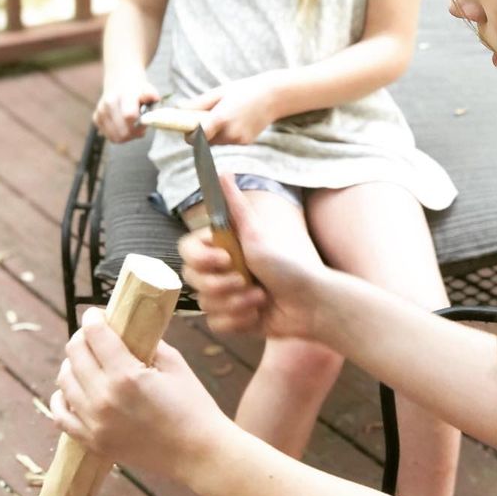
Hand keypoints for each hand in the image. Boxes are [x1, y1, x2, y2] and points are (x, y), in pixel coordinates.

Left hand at [50, 309, 231, 489]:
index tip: (96, 314)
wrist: (198, 454)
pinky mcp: (94, 442)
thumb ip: (149, 344)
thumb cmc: (193, 406)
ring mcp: (95, 423)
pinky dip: (61, 400)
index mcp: (126, 375)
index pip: (95, 336)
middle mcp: (103, 398)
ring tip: (83, 361)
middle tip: (91, 335)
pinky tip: (70, 391)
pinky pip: (62, 416)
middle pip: (75, 355)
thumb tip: (130, 329)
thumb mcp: (175, 365)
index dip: (93, 318)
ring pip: (64, 382)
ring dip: (71, 365)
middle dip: (81, 338)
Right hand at [94, 75, 160, 141]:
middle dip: (135, 134)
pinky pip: (110, 137)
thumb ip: (151, 94)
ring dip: (128, 136)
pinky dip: (119, 135)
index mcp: (122, 95)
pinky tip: (125, 126)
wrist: (119, 80)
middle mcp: (108, 104)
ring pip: (116, 138)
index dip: (140, 124)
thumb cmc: (136, 88)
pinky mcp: (96, 118)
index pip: (129, 116)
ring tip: (133, 126)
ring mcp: (100, 112)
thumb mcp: (147, 88)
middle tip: (142, 127)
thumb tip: (154, 97)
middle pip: (123, 133)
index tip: (145, 121)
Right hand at [179, 175, 329, 337]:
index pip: (187, 252)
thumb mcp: (257, 234)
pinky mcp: (232, 320)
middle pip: (193, 280)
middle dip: (222, 284)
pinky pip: (216, 324)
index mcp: (222, 248)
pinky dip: (238, 320)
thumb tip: (223, 171)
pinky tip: (258, 314)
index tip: (225, 259)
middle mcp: (220, 271)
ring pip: (205, 304)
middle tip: (248, 280)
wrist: (310, 304)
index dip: (202, 259)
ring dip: (236, 303)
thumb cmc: (287, 266)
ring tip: (261, 298)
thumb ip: (236, 206)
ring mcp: (225, 296)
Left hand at [190, 73, 282, 144]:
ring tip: (224, 116)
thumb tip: (179, 108)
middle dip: (202, 134)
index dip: (189, 135)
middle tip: (206, 118)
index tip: (188, 129)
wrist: (274, 96)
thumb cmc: (245, 90)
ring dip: (215, 134)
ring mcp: (239, 140)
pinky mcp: (246, 142)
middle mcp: (230, 133)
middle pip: (205, 142)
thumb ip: (198, 103)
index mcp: (220, 119)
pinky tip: (236, 121)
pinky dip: (227, 134)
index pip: (196, 138)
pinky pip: (229, 142)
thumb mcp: (219, 92)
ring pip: (217, 143)